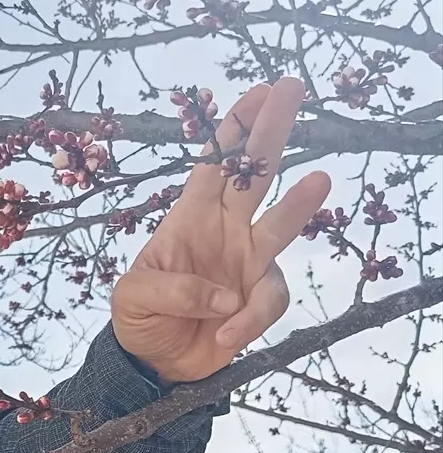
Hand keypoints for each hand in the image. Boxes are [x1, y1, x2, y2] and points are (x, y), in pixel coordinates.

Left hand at [111, 77, 330, 382]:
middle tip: (292, 90)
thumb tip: (222, 297)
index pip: (214, 165)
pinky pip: (270, 299)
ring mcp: (247, 261)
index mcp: (188, 218)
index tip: (260, 92)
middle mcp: (225, 230)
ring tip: (319, 181)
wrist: (155, 362)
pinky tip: (227, 336)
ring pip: (280, 226)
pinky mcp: (259, 298)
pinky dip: (251, 319)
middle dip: (272, 132)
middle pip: (254, 174)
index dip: (234, 129)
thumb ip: (170, 289)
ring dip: (298, 206)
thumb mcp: (132, 297)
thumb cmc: (139, 317)